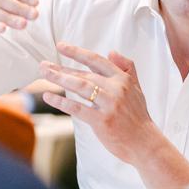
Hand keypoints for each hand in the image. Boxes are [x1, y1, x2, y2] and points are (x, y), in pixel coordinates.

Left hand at [40, 43, 188, 188]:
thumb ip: (127, 68)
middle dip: (61, 68)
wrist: (145, 142)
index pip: (96, 60)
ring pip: (79, 86)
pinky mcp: (102, 120)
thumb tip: (112, 51)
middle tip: (43, 65)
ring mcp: (109, 104)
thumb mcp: (137, 88)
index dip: (77, 52)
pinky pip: (77, 108)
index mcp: (122, 79)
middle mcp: (116, 88)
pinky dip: (62, 102)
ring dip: (59, 79)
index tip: (61, 46)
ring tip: (44, 74)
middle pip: (84, 74)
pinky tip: (49, 97)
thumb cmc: (138, 117)